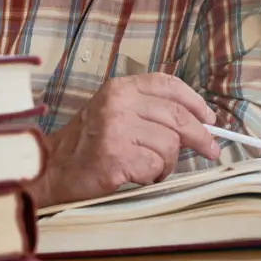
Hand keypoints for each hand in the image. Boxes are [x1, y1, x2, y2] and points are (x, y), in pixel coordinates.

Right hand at [30, 73, 219, 206]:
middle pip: (178, 116)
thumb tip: (199, 124)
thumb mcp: (115, 114)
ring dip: (166, 162)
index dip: (195, 102)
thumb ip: (150, 112)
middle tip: (211, 151)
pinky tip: (136, 175)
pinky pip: (155, 166)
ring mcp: (116, 129)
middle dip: (201, 137)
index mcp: (120, 88)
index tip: (209, 118)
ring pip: (170, 144)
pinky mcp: (116, 156)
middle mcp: (118, 103)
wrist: (50, 170)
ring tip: (149, 167)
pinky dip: (152, 176)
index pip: (168, 85)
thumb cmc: (87, 145)